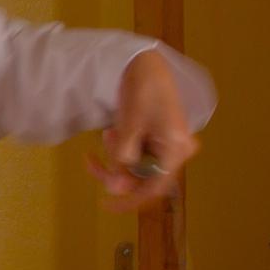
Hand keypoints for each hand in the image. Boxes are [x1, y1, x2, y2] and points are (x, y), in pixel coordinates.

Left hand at [86, 49, 198, 212]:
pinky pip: (137, 155)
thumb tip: (114, 188)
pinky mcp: (157, 140)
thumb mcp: (129, 126)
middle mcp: (175, 152)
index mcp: (176, 150)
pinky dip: (121, 148)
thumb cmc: (143, 90)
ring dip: (117, 156)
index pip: (154, 188)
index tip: (106, 204)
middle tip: (92, 160)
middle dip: (116, 171)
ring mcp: (167, 146)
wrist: (146, 64)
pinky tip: (113, 131)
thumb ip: (122, 157)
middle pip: (143, 178)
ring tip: (109, 133)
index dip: (130, 200)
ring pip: (137, 167)